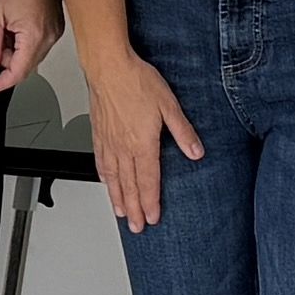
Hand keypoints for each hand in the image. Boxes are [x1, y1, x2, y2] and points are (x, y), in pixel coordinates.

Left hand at [0, 0, 55, 95]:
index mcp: (34, 36)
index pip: (17, 73)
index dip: (0, 83)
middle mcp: (49, 38)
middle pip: (24, 66)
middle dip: (5, 60)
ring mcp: (55, 33)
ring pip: (30, 56)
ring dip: (14, 51)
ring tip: (7, 27)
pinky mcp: (56, 28)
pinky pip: (38, 45)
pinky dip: (24, 43)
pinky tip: (17, 26)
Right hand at [83, 48, 204, 229]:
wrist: (108, 66)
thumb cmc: (136, 81)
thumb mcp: (169, 105)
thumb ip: (182, 132)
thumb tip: (196, 152)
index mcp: (142, 143)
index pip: (147, 181)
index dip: (151, 202)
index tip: (153, 217)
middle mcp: (123, 147)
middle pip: (129, 186)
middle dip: (135, 209)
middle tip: (137, 227)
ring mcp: (109, 142)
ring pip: (113, 178)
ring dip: (118, 198)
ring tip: (122, 213)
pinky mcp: (98, 134)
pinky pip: (100, 162)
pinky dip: (104, 178)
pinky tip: (106, 183)